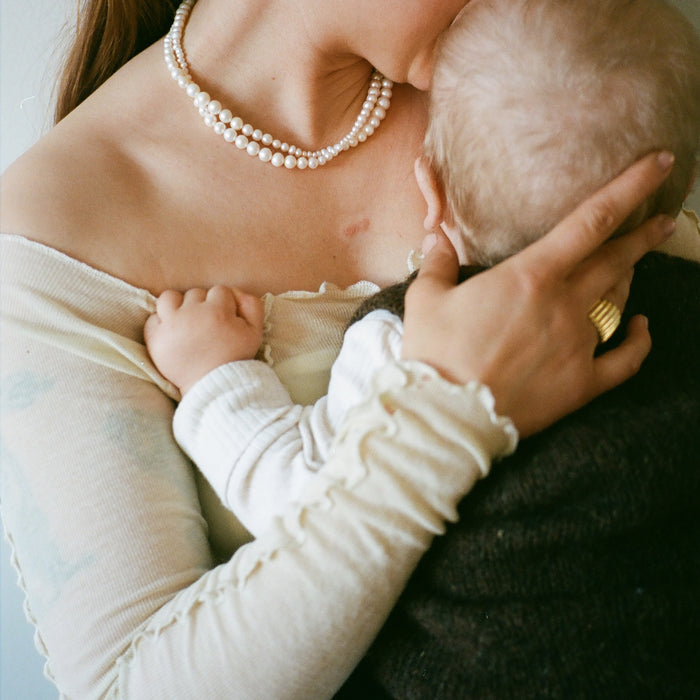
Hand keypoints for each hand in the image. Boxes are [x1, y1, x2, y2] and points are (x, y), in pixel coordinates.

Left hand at [144, 285, 264, 393]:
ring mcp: (171, 325)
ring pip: (169, 298)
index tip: (224, 319)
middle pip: (195, 293)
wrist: (213, 386)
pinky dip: (161, 323)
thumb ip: (252, 305)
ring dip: (178, 306)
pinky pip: (153, 318)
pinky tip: (172, 333)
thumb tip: (237, 293)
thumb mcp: (255, 332)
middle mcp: (192, 314)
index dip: (224, 304)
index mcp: (218, 311)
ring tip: (185, 321)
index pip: (220, 291)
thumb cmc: (235, 359)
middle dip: (203, 306)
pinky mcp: (155, 339)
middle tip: (207, 326)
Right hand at [402, 151, 676, 435]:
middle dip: (642, 234)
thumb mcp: (425, 298)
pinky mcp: (582, 383)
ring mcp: (579, 344)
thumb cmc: (435, 352)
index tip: (660, 162)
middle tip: (661, 219)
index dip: (630, 186)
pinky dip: (639, 341)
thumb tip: (438, 239)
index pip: (592, 220)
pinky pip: (625, 359)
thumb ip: (438, 263)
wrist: (448, 413)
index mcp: (531, 276)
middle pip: (616, 259)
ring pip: (618, 301)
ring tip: (633, 266)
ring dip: (629, 279)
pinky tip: (643, 327)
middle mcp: (564, 304)